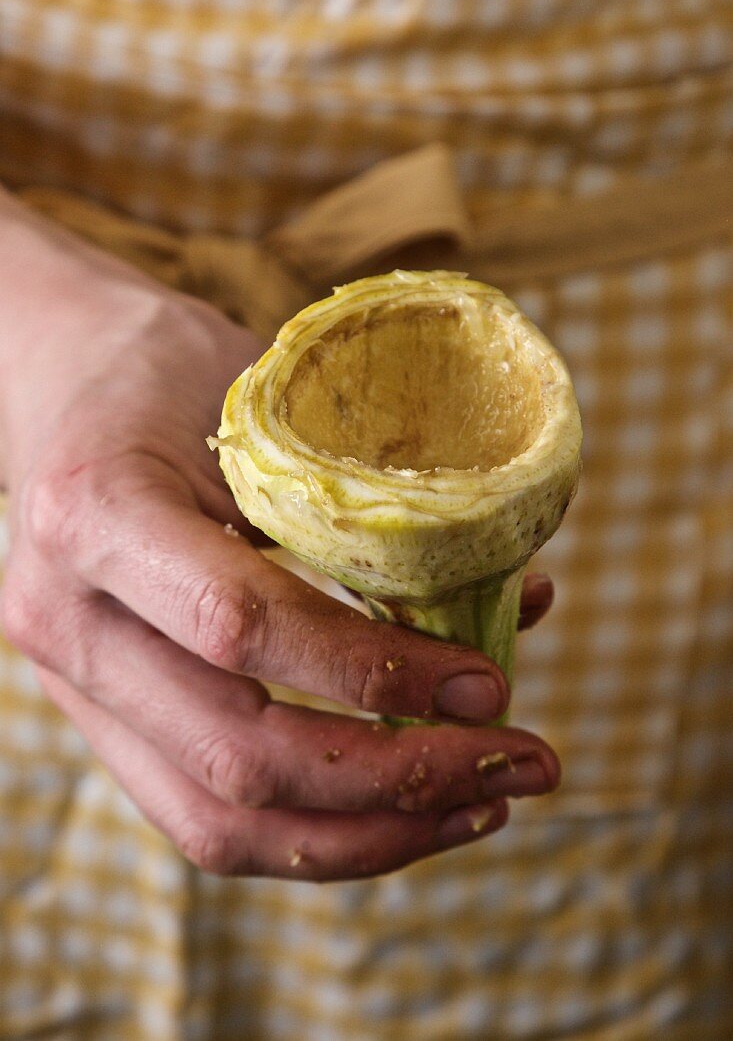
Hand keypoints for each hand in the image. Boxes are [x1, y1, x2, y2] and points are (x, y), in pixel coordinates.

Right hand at [0, 198, 558, 880]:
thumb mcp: (267, 408)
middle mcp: (64, 619)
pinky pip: (205, 816)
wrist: (66, 387)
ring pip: (219, 822)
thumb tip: (515, 603)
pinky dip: (316, 834)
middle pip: (237, 756)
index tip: (489, 684)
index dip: (378, 670)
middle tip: (516, 762)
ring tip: (477, 807)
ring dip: (367, 835)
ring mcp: (72, 685)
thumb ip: (368, 512)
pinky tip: (402, 813)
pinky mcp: (100, 720)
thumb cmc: (169, 374)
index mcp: (96, 513)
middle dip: (398, 779)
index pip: (244, 626)